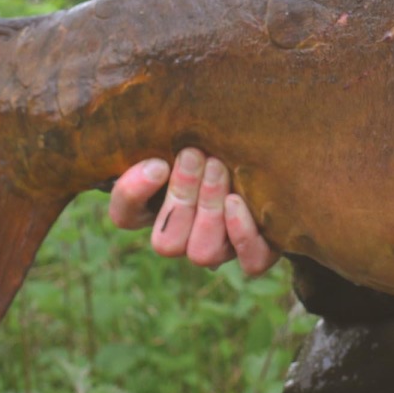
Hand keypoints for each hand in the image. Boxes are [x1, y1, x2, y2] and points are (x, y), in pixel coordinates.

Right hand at [108, 147, 279, 275]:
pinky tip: (237, 201)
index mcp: (156, 208)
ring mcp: (222, 249)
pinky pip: (250, 262)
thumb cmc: (219, 134)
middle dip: (181, 195)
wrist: (268, 147)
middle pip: (167, 243)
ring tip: (218, 167)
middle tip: (195, 155)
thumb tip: (163, 155)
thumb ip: (167, 136)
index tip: (156, 163)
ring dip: (208, 208)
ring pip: (203, 253)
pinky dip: (243, 234)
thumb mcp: (189, 130)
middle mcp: (186, 237)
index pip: (125, 216)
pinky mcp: (258, 250)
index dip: (133, 194)